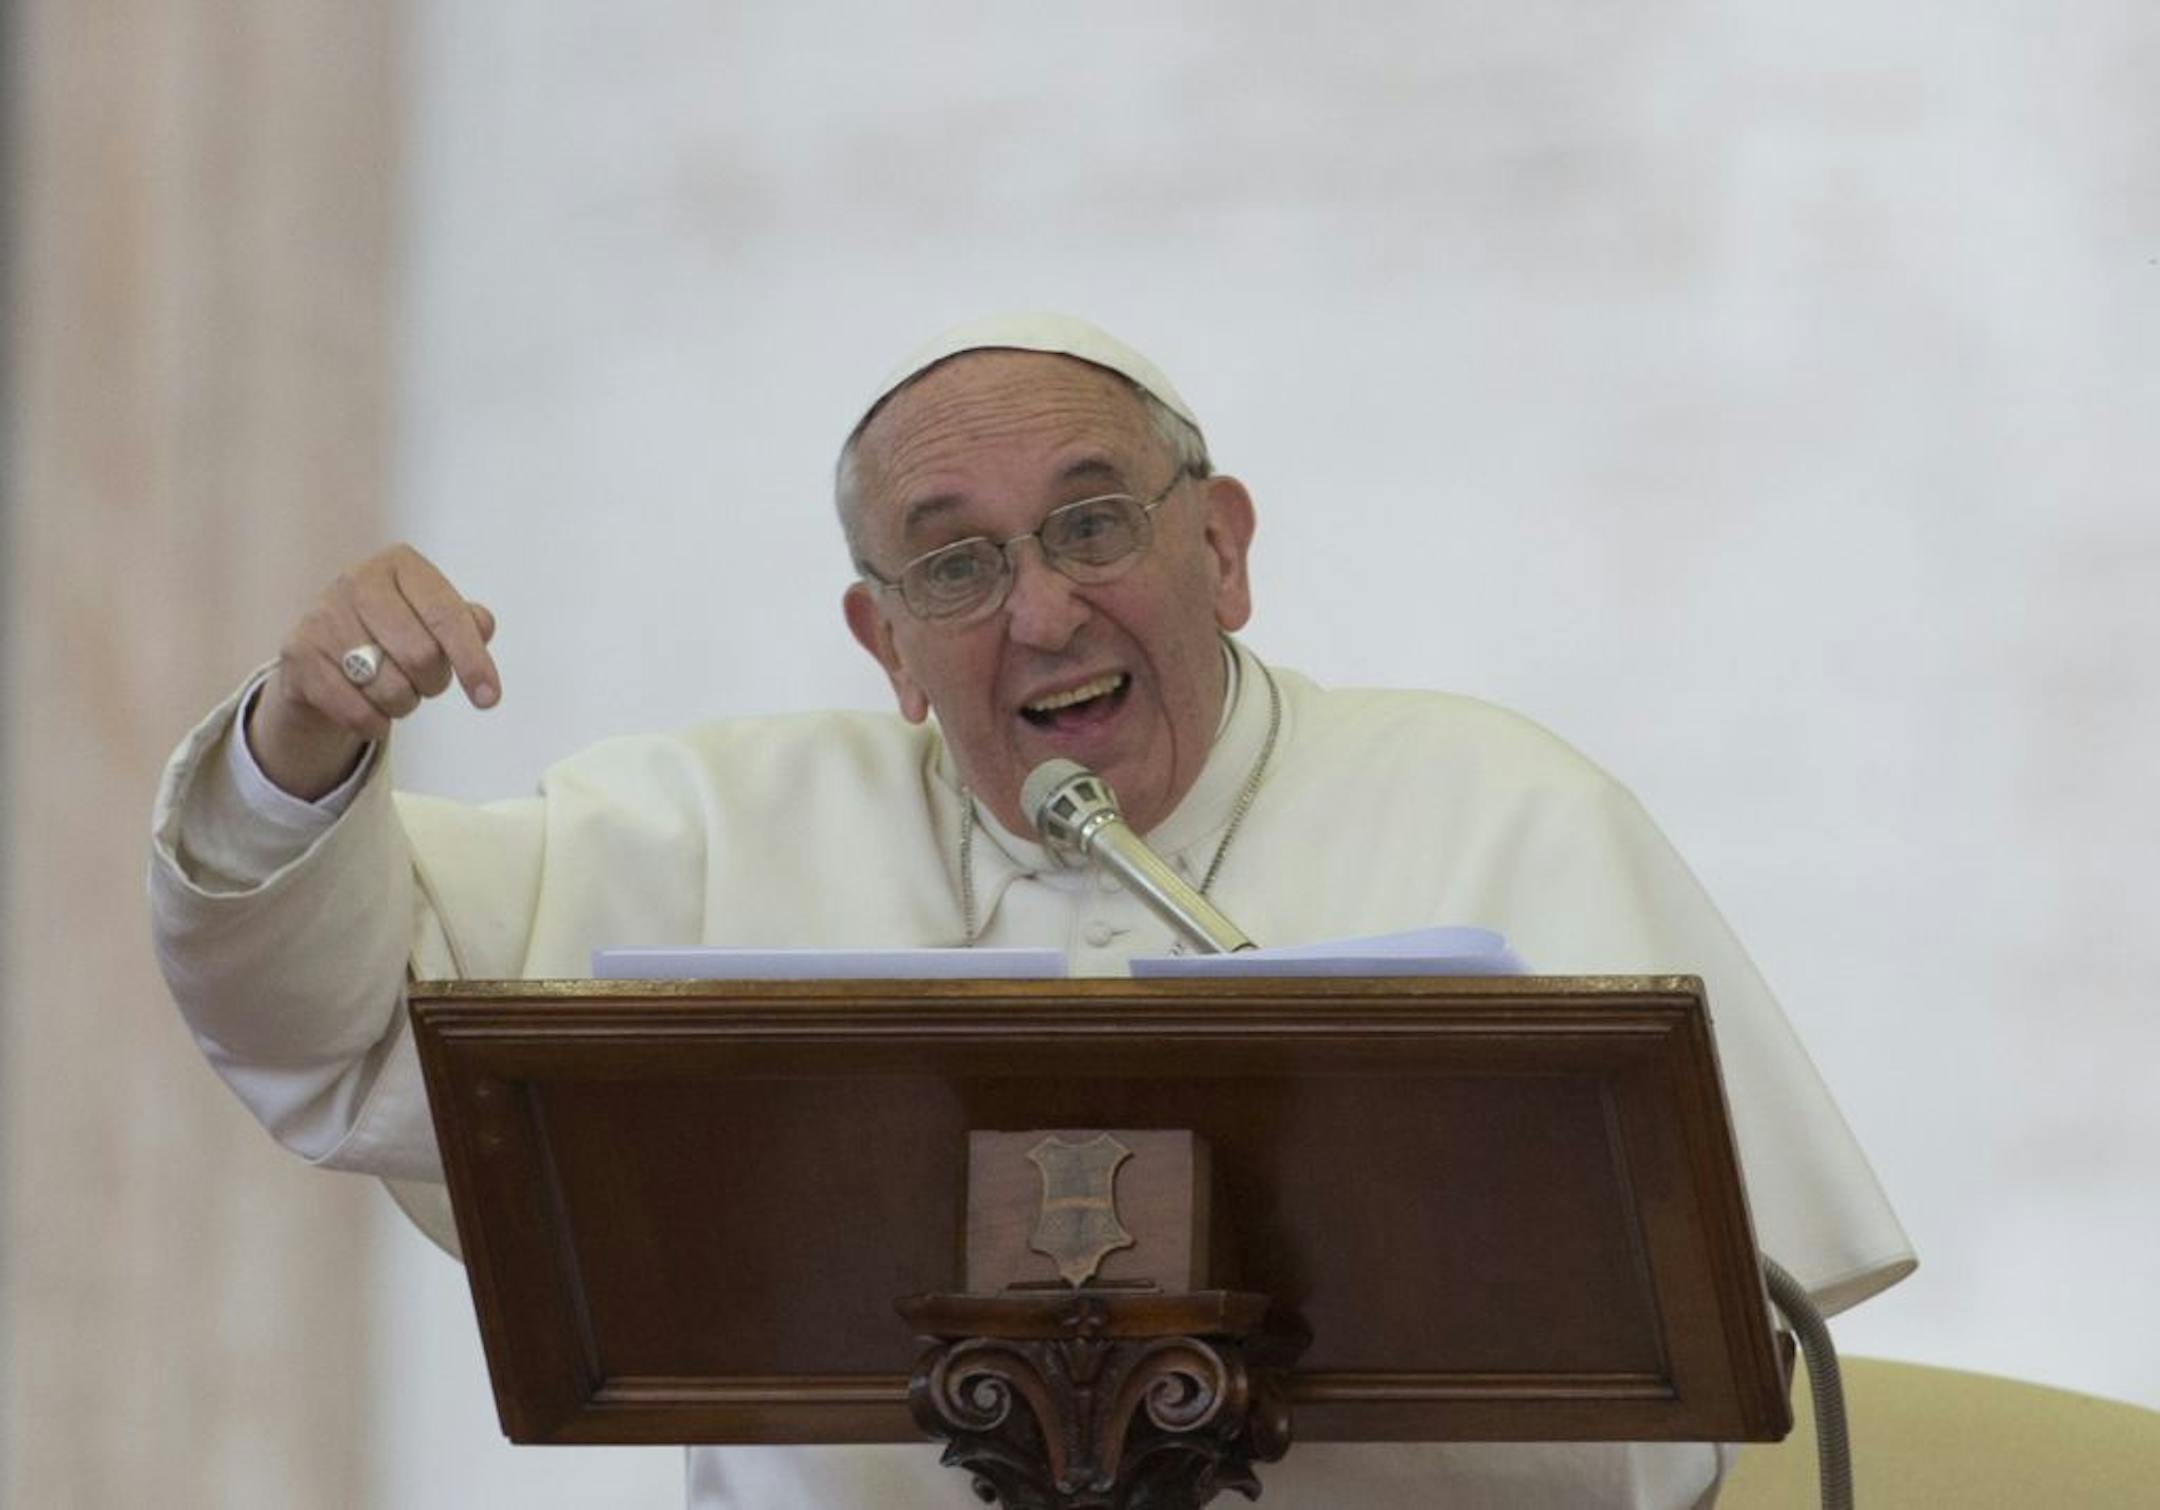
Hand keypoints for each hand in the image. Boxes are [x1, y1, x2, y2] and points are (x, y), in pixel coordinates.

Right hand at [247, 544, 499, 799]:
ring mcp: (322, 616)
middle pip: (420, 655)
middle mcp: (357, 580)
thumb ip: (467, 622)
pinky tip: (374, 711)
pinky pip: (356, 711)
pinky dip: (376, 723)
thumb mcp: (435, 618)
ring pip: (389, 688)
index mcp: (400, 564)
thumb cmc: (398, 631)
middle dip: (434, 682)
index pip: (447, 616)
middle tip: (427, 682)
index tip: (490, 698)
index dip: (473, 661)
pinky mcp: (298, 654)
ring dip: (405, 704)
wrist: (326, 654)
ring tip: (397, 691)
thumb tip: (482, 625)